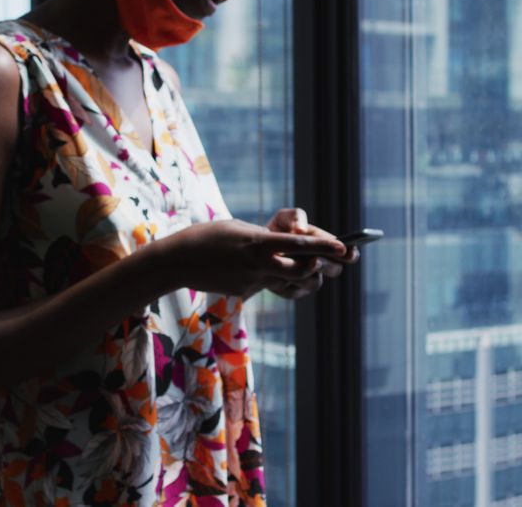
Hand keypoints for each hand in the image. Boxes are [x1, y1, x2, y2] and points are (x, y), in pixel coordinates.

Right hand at [154, 219, 346, 298]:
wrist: (175, 261)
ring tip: (311, 269)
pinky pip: (270, 287)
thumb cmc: (206, 236)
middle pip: (303, 272)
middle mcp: (258, 265)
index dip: (325, 247)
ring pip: (291, 285)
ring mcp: (252, 283)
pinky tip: (271, 271)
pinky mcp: (245, 292)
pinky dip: (277, 279)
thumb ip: (264, 238)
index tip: (345, 247)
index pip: (300, 245)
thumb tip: (286, 246)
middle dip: (322, 268)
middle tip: (332, 262)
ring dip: (305, 279)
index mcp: (257, 242)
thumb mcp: (238, 229)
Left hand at [264, 208, 359, 299]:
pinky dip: (285, 282)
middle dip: (326, 264)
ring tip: (293, 264)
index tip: (346, 250)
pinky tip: (276, 273)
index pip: (346, 253)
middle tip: (315, 259)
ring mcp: (307, 280)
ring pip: (314, 282)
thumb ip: (295, 216)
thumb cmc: (276, 230)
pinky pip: (293, 291)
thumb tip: (300, 230)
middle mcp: (320, 265)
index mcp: (325, 246)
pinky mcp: (291, 291)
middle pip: (334, 270)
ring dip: (305, 273)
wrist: (254, 250)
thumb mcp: (284, 218)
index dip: (349, 253)